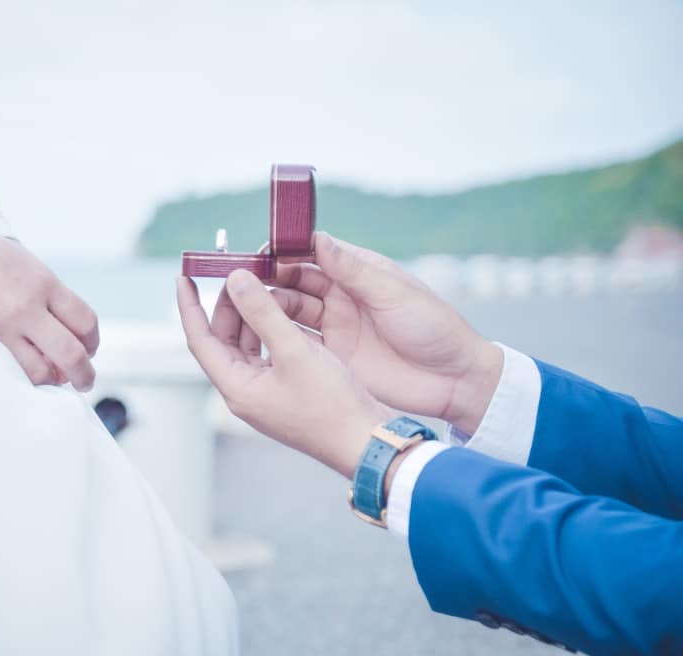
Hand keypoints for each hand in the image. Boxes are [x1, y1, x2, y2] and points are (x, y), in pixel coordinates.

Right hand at [0, 204, 98, 390]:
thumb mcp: (20, 260)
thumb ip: (43, 290)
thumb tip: (60, 322)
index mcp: (43, 280)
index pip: (85, 320)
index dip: (93, 340)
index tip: (90, 347)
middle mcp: (29, 305)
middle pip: (72, 352)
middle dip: (85, 373)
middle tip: (85, 380)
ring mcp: (4, 325)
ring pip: (44, 370)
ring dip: (54, 380)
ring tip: (55, 381)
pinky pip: (14, 370)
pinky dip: (27, 378)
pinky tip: (28, 376)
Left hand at [176, 270, 391, 478]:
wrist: (367, 441)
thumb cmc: (332, 406)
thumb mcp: (295, 351)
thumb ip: (264, 313)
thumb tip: (237, 281)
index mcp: (236, 388)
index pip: (200, 339)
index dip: (189, 306)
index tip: (183, 277)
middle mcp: (245, 392)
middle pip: (223, 339)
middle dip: (228, 305)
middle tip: (239, 273)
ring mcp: (265, 393)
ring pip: (246, 344)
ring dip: (251, 315)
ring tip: (262, 286)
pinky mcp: (285, 390)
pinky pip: (266, 352)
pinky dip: (269, 329)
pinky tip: (283, 312)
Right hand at [263, 232, 501, 433]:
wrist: (452, 380)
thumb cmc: (433, 327)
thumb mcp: (392, 293)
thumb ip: (352, 269)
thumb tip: (316, 238)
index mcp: (357, 273)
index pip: (311, 254)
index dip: (283, 252)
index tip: (260, 253)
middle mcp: (341, 296)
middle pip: (292, 282)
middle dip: (267, 280)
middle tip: (240, 283)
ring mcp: (335, 327)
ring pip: (289, 311)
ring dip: (267, 308)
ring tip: (243, 309)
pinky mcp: (332, 356)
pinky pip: (297, 342)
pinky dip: (277, 337)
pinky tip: (257, 336)